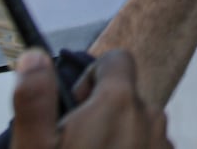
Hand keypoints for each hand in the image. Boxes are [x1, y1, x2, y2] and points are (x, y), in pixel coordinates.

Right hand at [13, 49, 171, 148]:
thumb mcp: (34, 146)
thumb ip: (35, 98)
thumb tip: (33, 56)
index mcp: (119, 103)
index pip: (117, 59)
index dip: (90, 80)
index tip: (72, 110)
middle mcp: (151, 116)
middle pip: (125, 95)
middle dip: (100, 111)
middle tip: (74, 142)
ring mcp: (163, 142)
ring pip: (137, 122)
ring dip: (117, 133)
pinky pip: (150, 144)